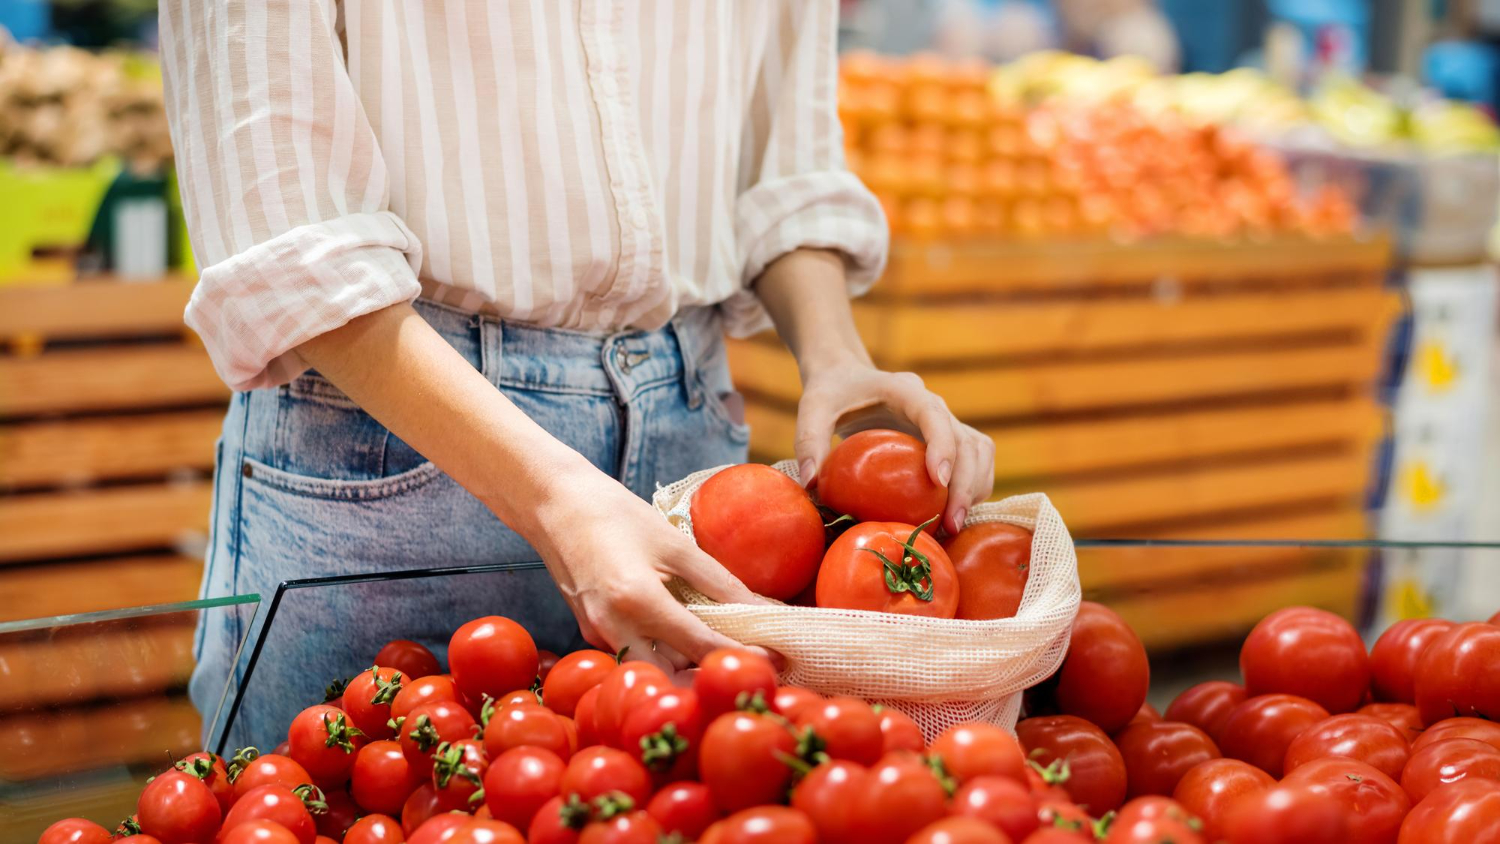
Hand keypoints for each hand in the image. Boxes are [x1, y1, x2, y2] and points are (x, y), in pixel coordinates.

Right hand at [530, 469, 771, 672]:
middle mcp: (613, 628)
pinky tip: (685, 638)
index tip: (773, 661)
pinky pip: (633, 654)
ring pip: (651, 670)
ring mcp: (597, 634)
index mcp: (637, 600)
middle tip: (748, 664)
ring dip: (686, 667)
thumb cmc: (614, 513)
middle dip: (709, 675)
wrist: (553, 504)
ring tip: (723, 650)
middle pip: (673, 675)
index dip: (739, 655)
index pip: (699, 645)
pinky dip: (662, 654)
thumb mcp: (674, 542)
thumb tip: (764, 607)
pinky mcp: (591, 632)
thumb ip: (719, 581)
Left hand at [796, 363, 995, 534]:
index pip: (934, 415)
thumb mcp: (813, 408)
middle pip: (967, 440)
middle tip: (951, 523)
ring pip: (979, 452)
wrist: (847, 378)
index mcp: (905, 390)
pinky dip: (973, 487)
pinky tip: (954, 517)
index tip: (939, 481)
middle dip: (966, 483)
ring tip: (955, 526)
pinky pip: (975, 461)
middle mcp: (934, 404)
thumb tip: (810, 483)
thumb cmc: (831, 392)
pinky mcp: (948, 439)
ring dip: (976, 488)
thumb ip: (809, 440)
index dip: (942, 447)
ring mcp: (945, 421)